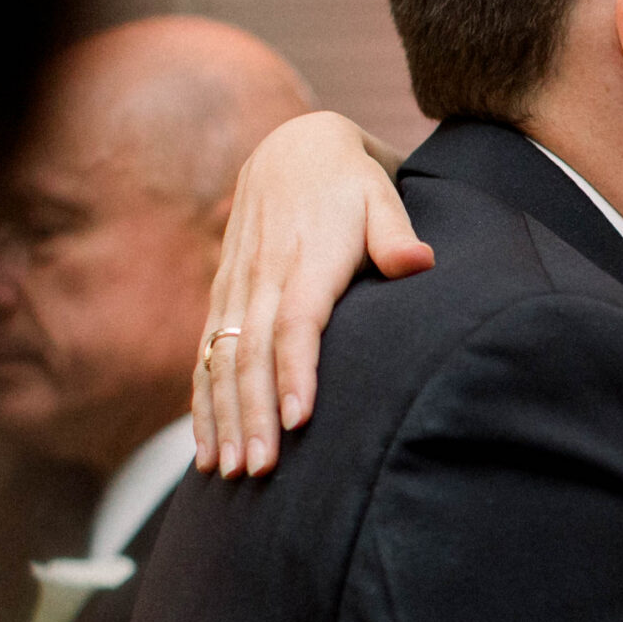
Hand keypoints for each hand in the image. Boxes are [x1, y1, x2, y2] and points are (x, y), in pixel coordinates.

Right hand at [194, 110, 430, 477]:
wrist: (294, 149)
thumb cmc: (351, 184)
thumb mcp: (380, 196)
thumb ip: (395, 234)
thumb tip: (419, 262)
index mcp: (305, 259)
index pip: (295, 323)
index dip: (295, 372)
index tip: (300, 419)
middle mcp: (262, 277)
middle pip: (252, 355)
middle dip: (254, 415)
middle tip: (262, 470)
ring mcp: (236, 290)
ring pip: (222, 362)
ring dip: (224, 419)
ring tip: (232, 472)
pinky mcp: (223, 299)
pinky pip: (206, 358)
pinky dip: (204, 405)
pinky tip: (207, 451)